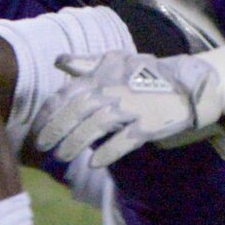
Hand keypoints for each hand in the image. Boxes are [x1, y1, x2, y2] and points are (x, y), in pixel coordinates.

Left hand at [35, 47, 224, 171]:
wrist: (187, 83)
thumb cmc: (146, 74)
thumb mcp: (115, 61)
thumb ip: (86, 63)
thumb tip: (59, 60)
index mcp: (102, 76)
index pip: (68, 94)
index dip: (50, 112)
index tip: (37, 129)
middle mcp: (112, 90)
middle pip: (77, 111)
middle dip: (57, 129)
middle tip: (43, 147)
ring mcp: (130, 108)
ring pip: (96, 126)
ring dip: (76, 142)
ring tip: (62, 156)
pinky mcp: (147, 125)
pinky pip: (125, 140)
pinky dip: (109, 151)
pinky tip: (95, 163)